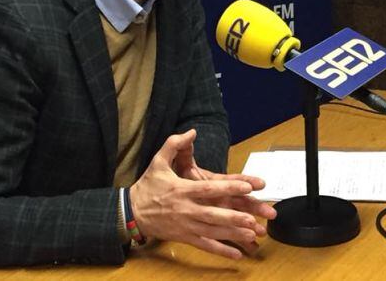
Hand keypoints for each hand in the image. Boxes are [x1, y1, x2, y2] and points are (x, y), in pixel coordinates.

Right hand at [129, 129, 276, 259]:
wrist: (132, 212)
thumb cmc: (148, 185)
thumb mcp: (157, 161)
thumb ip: (174, 144)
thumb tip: (192, 131)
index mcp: (182, 190)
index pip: (208, 189)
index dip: (228, 188)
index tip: (247, 187)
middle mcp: (186, 209)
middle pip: (213, 214)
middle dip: (233, 217)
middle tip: (253, 218)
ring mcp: (186, 225)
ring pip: (212, 231)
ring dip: (232, 234)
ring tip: (251, 233)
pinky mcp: (184, 237)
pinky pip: (205, 244)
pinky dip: (221, 250)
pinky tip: (237, 254)